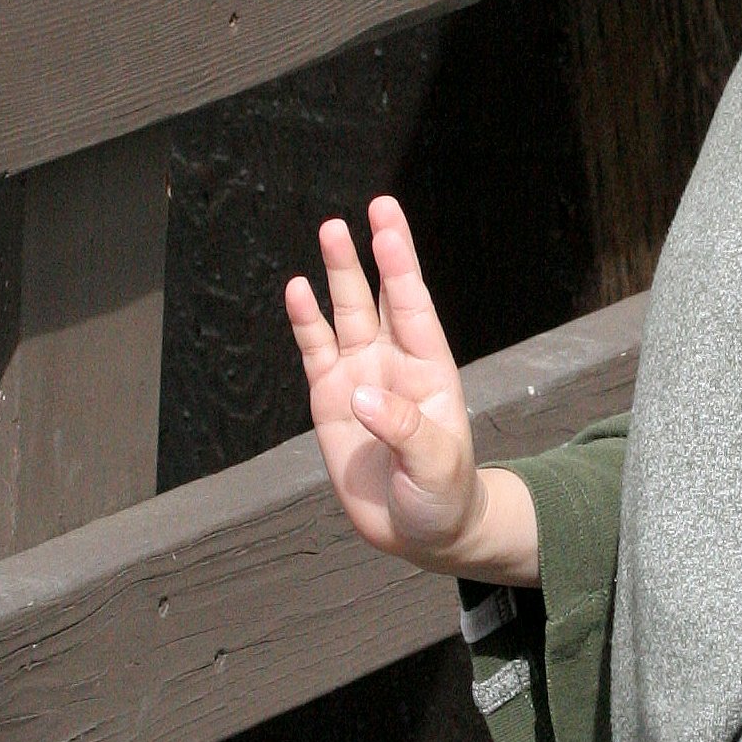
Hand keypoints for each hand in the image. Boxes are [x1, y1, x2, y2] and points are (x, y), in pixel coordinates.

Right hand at [284, 197, 537, 581]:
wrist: (421, 531)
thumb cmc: (443, 495)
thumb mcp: (437, 466)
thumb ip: (405, 430)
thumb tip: (361, 396)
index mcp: (430, 369)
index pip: (413, 305)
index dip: (401, 265)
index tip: (388, 224)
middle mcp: (393, 363)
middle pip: (380, 298)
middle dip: (372, 255)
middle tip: (366, 210)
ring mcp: (359, 377)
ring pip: (346, 315)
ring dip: (337, 277)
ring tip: (329, 231)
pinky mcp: (329, 400)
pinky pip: (314, 352)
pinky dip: (305, 322)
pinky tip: (297, 291)